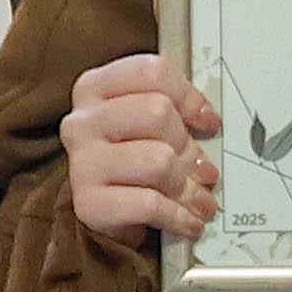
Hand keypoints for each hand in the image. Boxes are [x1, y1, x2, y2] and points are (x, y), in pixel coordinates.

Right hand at [65, 53, 211, 250]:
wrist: (105, 209)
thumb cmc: (133, 157)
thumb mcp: (151, 123)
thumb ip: (176, 110)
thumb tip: (209, 121)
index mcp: (96, 88)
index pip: (151, 72)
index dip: (189, 96)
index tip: (207, 120)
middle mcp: (83, 121)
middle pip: (158, 112)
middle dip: (189, 143)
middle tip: (201, 166)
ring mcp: (82, 162)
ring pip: (158, 161)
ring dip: (187, 184)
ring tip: (195, 196)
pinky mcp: (89, 203)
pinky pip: (150, 204)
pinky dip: (178, 215)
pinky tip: (187, 219)